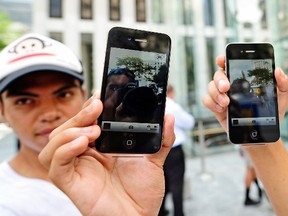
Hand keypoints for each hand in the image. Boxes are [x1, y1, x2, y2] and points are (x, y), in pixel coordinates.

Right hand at [39, 96, 174, 215]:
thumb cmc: (143, 192)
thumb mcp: (154, 161)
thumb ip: (162, 139)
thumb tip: (169, 117)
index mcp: (102, 145)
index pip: (87, 119)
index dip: (90, 106)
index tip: (101, 95)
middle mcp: (87, 154)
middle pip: (70, 126)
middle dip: (82, 113)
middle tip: (98, 106)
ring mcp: (77, 167)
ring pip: (55, 141)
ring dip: (71, 129)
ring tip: (94, 130)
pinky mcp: (70, 182)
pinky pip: (55, 163)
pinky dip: (64, 149)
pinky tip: (82, 143)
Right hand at [202, 55, 287, 129]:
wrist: (261, 133)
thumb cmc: (270, 114)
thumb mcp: (282, 97)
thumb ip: (283, 83)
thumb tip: (277, 71)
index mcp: (244, 80)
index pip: (230, 65)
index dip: (223, 60)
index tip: (222, 60)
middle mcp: (231, 86)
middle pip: (217, 75)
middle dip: (219, 79)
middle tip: (226, 87)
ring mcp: (222, 97)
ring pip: (210, 87)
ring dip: (216, 93)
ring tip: (226, 103)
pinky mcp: (217, 108)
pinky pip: (207, 101)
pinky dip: (211, 103)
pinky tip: (222, 109)